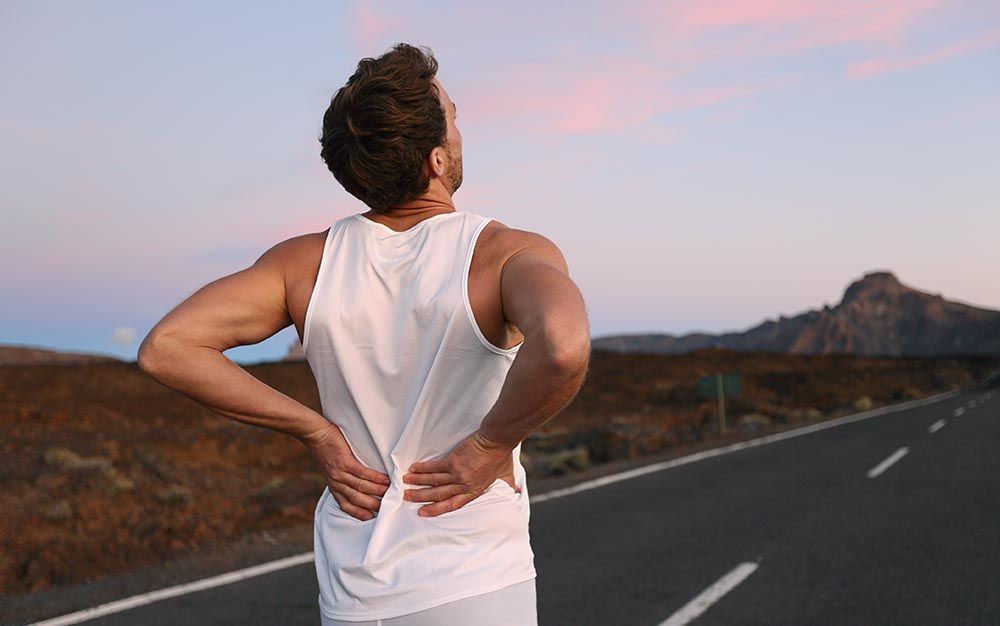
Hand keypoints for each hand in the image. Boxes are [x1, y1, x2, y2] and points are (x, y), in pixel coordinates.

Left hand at [301, 420, 389, 520]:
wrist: (316, 434)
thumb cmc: (325, 449)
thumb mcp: (330, 469)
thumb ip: (342, 478)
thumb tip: (358, 483)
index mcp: (334, 486)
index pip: (346, 505)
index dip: (359, 513)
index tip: (372, 518)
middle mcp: (336, 483)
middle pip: (356, 500)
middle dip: (373, 505)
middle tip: (388, 509)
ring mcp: (340, 473)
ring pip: (361, 487)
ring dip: (378, 491)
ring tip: (391, 493)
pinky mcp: (345, 462)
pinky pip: (362, 473)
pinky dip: (375, 478)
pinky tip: (386, 479)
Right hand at [402, 430, 519, 516]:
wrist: (497, 440)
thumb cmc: (501, 455)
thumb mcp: (505, 475)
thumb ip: (507, 485)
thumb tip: (517, 492)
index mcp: (474, 490)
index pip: (452, 504)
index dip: (436, 509)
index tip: (423, 512)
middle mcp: (464, 485)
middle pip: (439, 495)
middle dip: (421, 498)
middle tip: (407, 498)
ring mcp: (458, 474)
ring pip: (433, 482)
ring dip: (417, 483)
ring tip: (405, 484)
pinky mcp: (453, 461)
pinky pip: (434, 467)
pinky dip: (422, 469)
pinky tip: (413, 469)